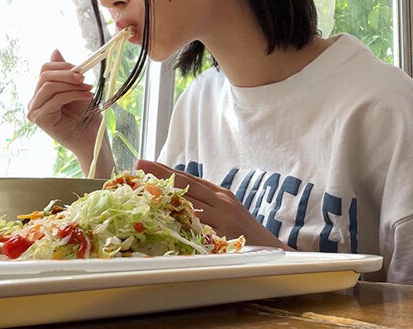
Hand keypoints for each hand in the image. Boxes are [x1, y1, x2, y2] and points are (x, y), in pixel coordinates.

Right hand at [28, 50, 112, 175]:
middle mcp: (33, 101)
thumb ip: (65, 72)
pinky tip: (87, 96)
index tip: (81, 70)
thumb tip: (55, 51)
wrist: (91, 138)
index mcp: (41, 92)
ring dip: (71, 85)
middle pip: (45, 76)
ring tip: (88, 89)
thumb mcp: (76, 88)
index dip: (63, 66)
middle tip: (84, 78)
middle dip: (67, 74)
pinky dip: (73, 94)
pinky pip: (55, 99)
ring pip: (49, 86)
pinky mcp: (39, 119)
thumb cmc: (85, 115)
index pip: (45, 69)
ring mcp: (34, 110)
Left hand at [135, 160, 292, 250]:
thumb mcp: (227, 214)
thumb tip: (178, 205)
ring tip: (145, 188)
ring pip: (190, 201)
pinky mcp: (225, 232)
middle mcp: (222, 200)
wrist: (272, 249)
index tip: (147, 163)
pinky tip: (165, 215)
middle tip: (140, 165)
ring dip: (166, 195)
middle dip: (162, 174)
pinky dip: (182, 219)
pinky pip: (199, 224)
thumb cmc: (246, 234)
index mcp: (221, 194)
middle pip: (187, 184)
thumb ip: (207, 207)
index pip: (190, 179)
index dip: (168, 170)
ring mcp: (223, 216)